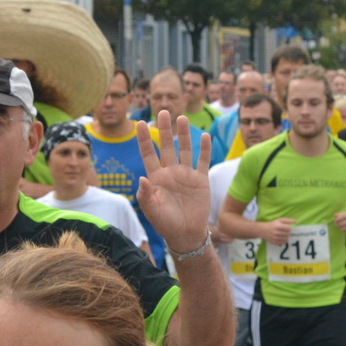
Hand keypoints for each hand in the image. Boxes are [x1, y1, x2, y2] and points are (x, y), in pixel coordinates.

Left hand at [135, 111, 211, 253]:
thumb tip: (141, 178)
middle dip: (165, 129)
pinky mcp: (201, 180)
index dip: (144, 139)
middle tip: (163, 111)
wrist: (187, 234)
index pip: (148, 153)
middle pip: (167, 146)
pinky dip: (204, 149)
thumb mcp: (152, 212)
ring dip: (184, 134)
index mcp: (156, 178)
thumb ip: (145, 196)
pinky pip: (203, 161)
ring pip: (185, 150)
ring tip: (182, 118)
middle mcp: (170, 172)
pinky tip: (204, 136)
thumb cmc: (166, 224)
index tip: (140, 123)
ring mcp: (186, 175)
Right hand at [262, 217, 297, 244]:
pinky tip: (281, 237)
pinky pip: (283, 242)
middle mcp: (276, 232)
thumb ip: (288, 220)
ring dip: (286, 236)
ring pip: (286, 239)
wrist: (263, 230)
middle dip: (288, 232)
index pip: (289, 228)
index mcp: (278, 226)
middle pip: (288, 234)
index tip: (287, 228)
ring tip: (283, 234)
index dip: (289, 228)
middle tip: (285, 231)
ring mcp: (275, 238)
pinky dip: (284, 240)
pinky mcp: (274, 242)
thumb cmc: (273, 224)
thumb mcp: (279, 220)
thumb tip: (296, 221)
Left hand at [333, 210, 345, 235]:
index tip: (335, 220)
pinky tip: (342, 230)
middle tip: (335, 225)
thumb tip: (334, 215)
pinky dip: (345, 232)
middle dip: (339, 224)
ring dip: (341, 228)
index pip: (345, 216)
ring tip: (338, 227)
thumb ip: (342, 214)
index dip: (339, 219)